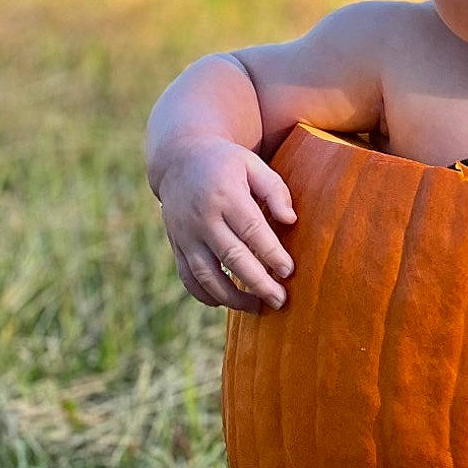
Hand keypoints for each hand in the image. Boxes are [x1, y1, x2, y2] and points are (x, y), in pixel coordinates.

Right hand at [156, 139, 296, 308]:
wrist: (178, 160)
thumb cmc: (226, 164)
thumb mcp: (252, 165)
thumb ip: (274, 190)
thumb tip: (290, 220)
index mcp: (225, 195)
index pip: (251, 230)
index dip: (271, 253)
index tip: (288, 271)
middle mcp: (203, 218)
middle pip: (232, 257)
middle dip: (258, 282)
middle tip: (280, 299)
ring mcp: (186, 235)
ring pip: (207, 275)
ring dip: (232, 297)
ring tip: (257, 307)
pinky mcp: (177, 246)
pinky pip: (188, 278)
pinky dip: (205, 295)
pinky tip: (226, 303)